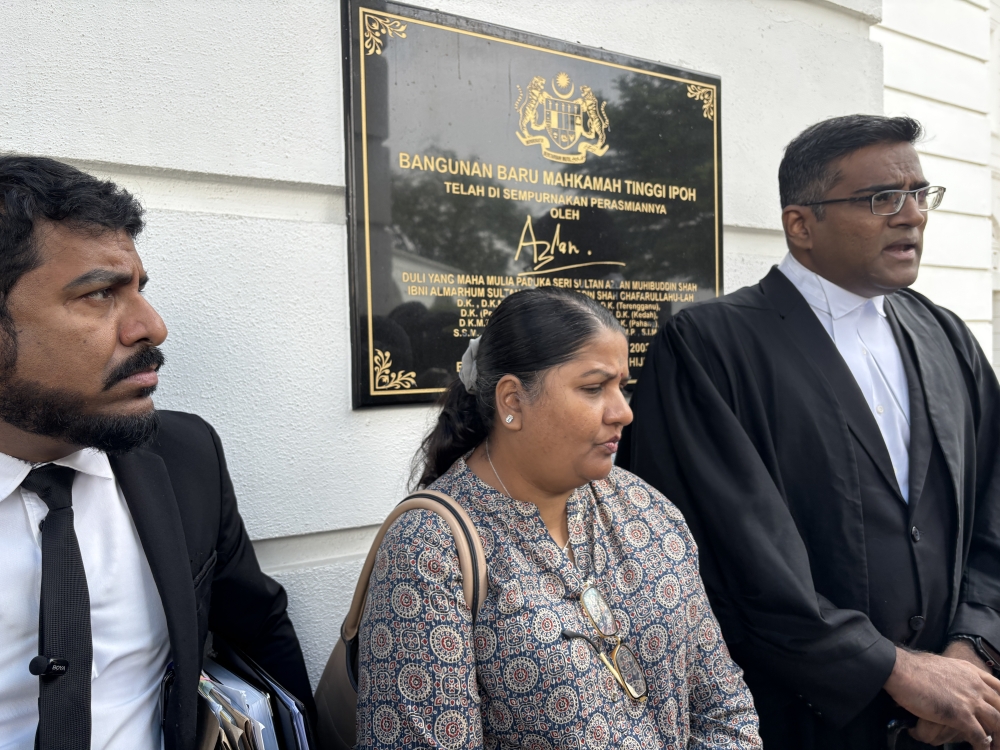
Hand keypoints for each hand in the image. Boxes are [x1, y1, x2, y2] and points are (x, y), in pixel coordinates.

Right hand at [884, 646, 999, 746]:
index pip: (999, 688)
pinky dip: (982, 747)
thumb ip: (952, 673)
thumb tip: (949, 679)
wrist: (900, 669)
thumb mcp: (941, 664)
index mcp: (971, 672)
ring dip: (998, 740)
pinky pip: (980, 737)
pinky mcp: (960, 715)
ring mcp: (970, 700)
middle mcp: (976, 685)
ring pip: (997, 724)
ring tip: (996, 749)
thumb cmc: (913, 666)